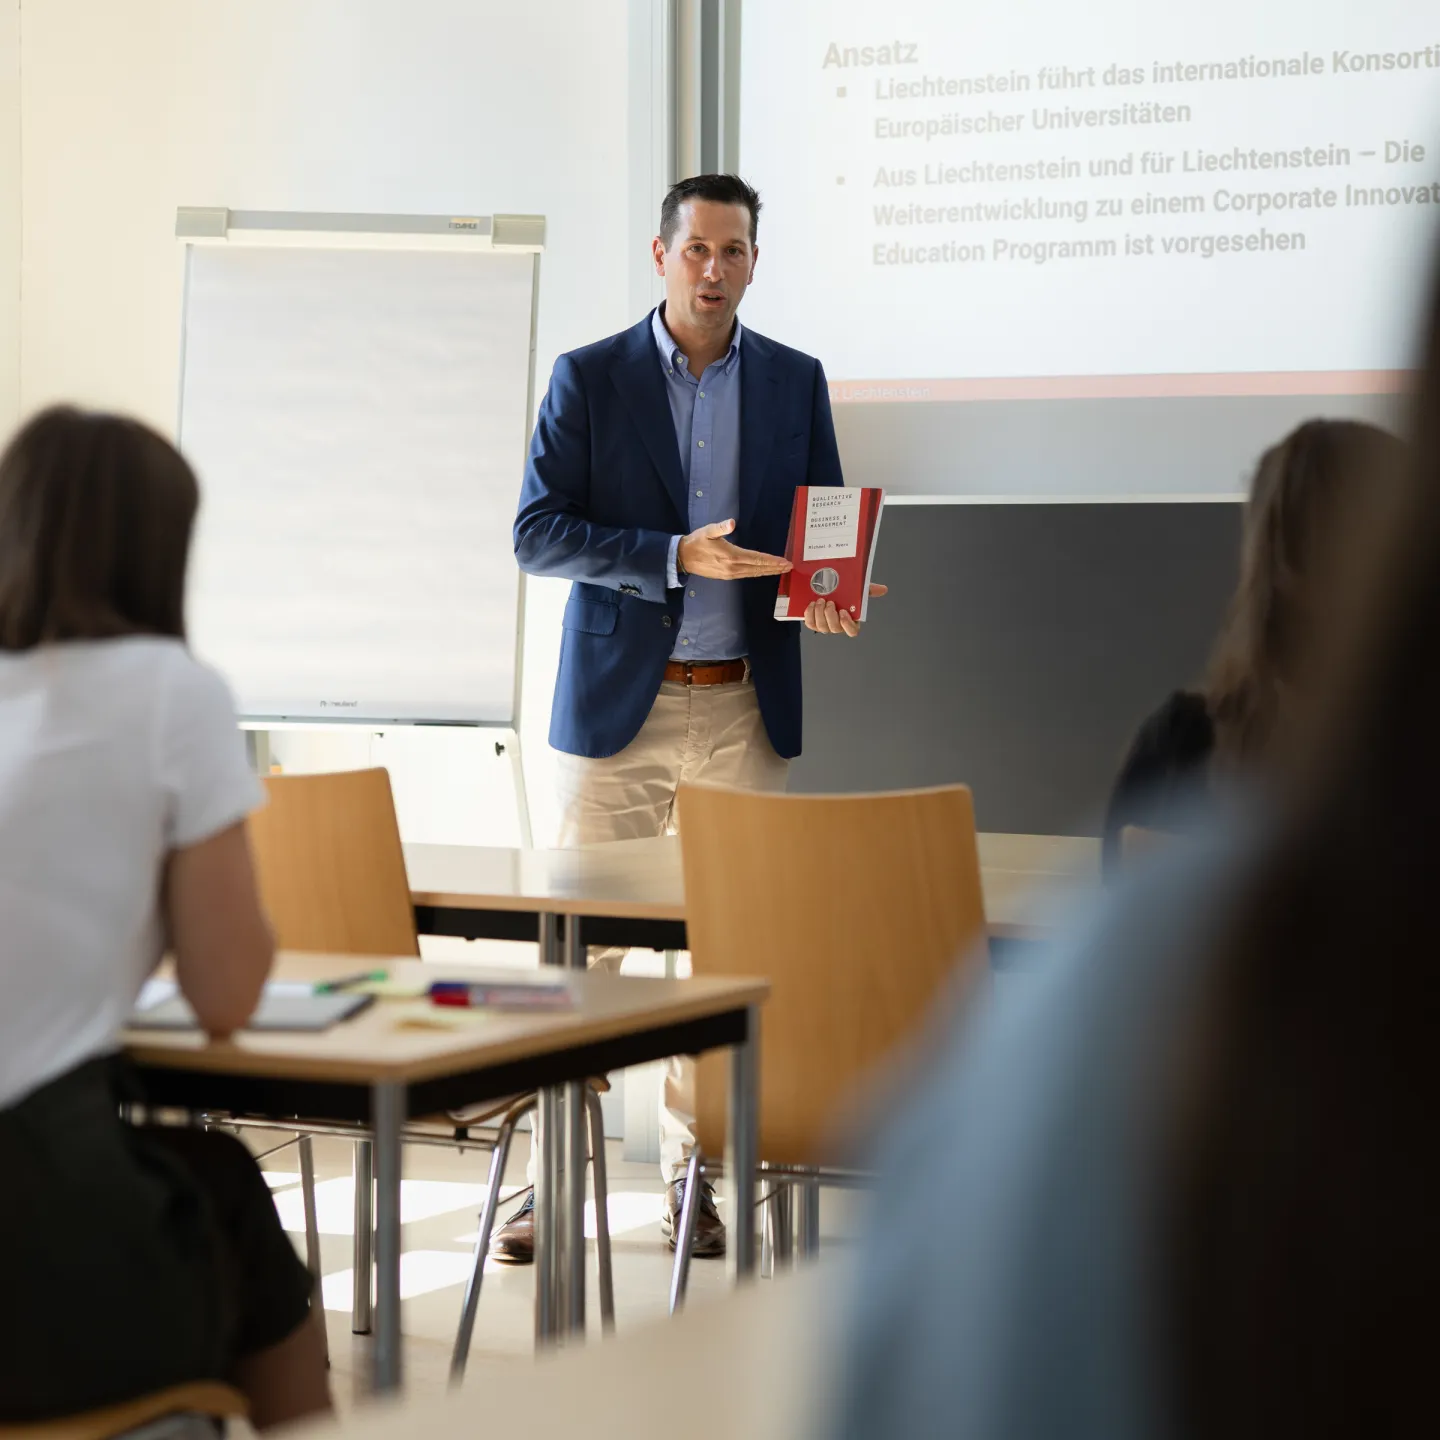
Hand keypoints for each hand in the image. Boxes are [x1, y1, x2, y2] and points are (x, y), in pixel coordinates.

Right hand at [678, 518, 792, 580]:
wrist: (683, 558)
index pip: (757, 559)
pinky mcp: (727, 576)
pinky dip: (758, 573)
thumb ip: (720, 527)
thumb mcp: (707, 531)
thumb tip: (731, 522)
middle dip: (775, 568)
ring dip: (768, 571)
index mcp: (731, 556)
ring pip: (754, 573)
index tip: (784, 562)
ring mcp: (730, 574)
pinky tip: (764, 571)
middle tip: (789, 567)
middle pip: (758, 568)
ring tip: (781, 570)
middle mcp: (733, 567)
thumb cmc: (696, 542)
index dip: (772, 561)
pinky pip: (747, 575)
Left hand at [804, 583, 887, 637]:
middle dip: (830, 616)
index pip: (852, 631)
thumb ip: (868, 590)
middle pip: (835, 629)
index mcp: (850, 620)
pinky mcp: (813, 622)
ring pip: (822, 627)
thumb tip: (883, 589)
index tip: (844, 612)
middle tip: (829, 602)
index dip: (847, 625)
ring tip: (819, 601)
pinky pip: (810, 624)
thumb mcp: (856, 589)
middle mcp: (837, 625)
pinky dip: (810, 615)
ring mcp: (825, 625)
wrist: (822, 588)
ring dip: (819, 614)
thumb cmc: (842, 592)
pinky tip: (811, 605)